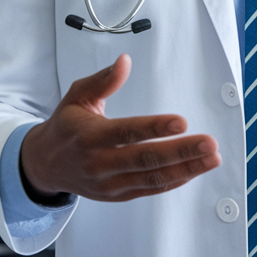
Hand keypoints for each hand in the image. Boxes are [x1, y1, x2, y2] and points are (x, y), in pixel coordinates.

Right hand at [20, 53, 220, 201]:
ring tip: (211, 158)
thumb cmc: (66, 127)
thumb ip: (103, 80)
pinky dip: (174, 181)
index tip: (181, 122)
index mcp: (90, 135)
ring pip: (152, 179)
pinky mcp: (118, 195)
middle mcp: (99, 163)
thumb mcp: (77, 96)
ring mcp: (109, 183)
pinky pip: (150, 189)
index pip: (127, 132)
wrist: (45, 164)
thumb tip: (125, 61)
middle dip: (181, 152)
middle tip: (208, 143)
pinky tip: (194, 170)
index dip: (155, 128)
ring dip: (186, 169)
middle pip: (145, 160)